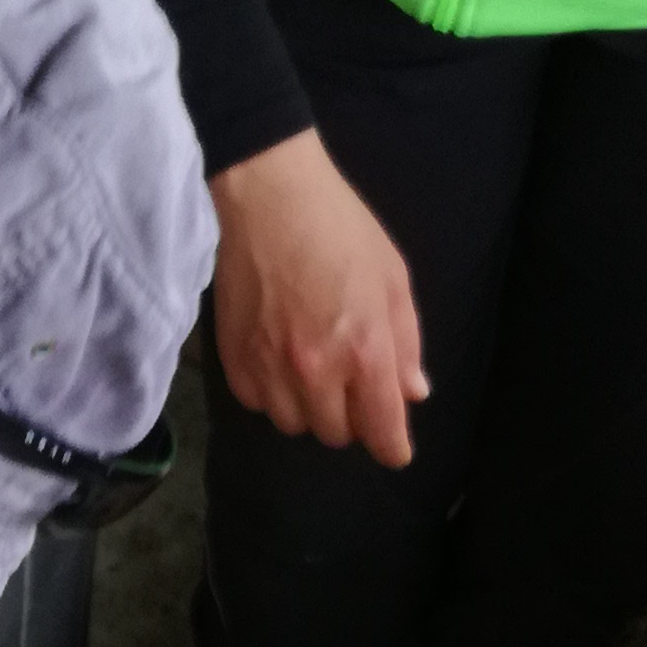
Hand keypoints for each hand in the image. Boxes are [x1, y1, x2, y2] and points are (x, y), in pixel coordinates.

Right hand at [210, 129, 428, 466]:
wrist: (269, 196)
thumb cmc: (341, 229)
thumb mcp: (393, 279)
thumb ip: (405, 343)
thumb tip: (412, 393)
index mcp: (364, 350)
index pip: (382, 428)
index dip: (392, 446)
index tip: (395, 450)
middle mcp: (316, 370)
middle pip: (336, 433)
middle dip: (351, 417)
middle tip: (351, 385)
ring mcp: (269, 367)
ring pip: (294, 424)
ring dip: (309, 409)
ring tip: (312, 374)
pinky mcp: (234, 358)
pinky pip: (257, 403)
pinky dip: (271, 393)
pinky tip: (278, 362)